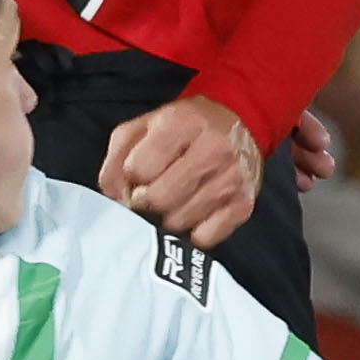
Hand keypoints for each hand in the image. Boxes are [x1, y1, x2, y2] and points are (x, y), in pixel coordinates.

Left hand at [93, 90, 266, 239]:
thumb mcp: (144, 126)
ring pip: (179, 221)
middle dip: (147, 202)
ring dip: (168, 217)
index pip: (139, 169)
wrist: (238, 122)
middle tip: (151, 195)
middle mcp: (213, 149)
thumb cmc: (186, 127)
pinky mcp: (244, 204)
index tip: (139, 176)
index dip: (132, 178)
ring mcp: (232, 179)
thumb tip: (115, 196)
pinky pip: (205, 237)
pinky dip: (193, 231)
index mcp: (183, 123)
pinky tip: (194, 212)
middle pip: (159, 198)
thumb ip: (118, 157)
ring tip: (174, 200)